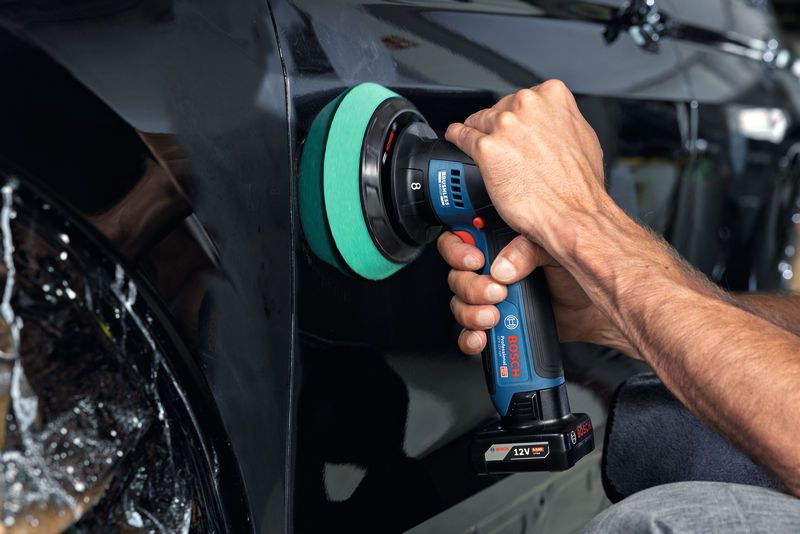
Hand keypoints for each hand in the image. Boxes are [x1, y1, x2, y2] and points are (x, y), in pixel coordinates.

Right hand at [437, 231, 634, 356]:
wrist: (595, 312)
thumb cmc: (579, 275)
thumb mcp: (554, 250)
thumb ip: (526, 251)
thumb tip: (501, 268)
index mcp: (500, 243)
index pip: (461, 238)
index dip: (458, 249)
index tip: (474, 261)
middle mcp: (491, 270)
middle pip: (456, 276)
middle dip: (471, 287)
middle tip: (496, 292)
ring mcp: (492, 298)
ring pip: (459, 305)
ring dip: (471, 313)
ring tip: (494, 316)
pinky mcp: (496, 324)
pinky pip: (468, 333)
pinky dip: (470, 337)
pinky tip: (482, 337)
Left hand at [445, 80, 606, 253]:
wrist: (573, 215)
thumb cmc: (580, 186)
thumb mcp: (583, 137)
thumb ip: (562, 121)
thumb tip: (552, 121)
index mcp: (552, 96)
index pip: (522, 98)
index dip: (516, 115)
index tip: (513, 125)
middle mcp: (527, 105)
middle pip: (499, 108)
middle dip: (498, 126)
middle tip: (504, 147)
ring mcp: (505, 126)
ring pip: (479, 121)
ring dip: (478, 132)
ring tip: (479, 145)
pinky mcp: (487, 149)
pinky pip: (461, 136)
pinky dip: (456, 137)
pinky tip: (455, 138)